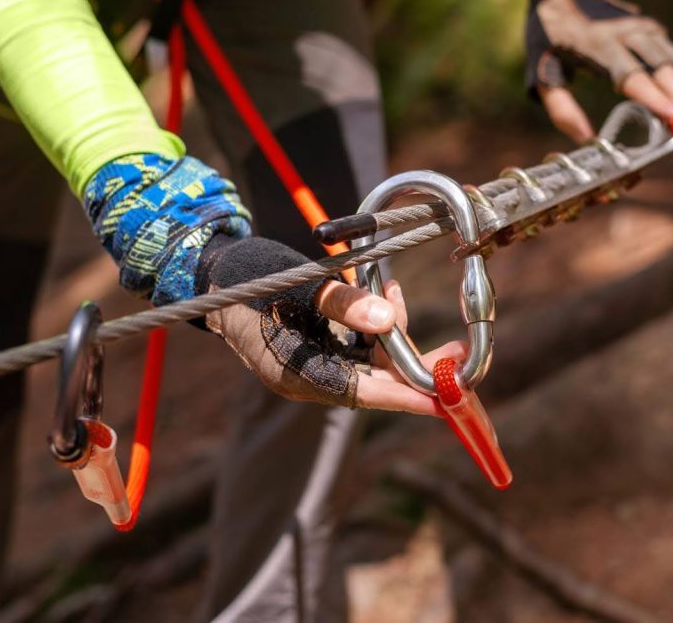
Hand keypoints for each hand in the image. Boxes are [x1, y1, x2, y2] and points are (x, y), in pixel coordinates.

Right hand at [197, 236, 465, 415]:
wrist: (214, 274)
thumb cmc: (247, 278)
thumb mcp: (295, 282)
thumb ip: (340, 302)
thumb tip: (387, 318)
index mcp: (296, 374)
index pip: (362, 392)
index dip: (406, 395)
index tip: (444, 399)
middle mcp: (309, 378)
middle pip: (375, 383)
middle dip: (415, 367)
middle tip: (457, 353)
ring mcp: (315, 366)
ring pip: (372, 364)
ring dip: (398, 339)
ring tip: (404, 299)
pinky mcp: (319, 351)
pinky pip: (360, 348)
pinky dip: (379, 326)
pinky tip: (386, 292)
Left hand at [525, 0, 672, 142]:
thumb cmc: (549, 41)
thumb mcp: (543, 74)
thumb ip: (561, 109)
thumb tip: (585, 140)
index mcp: (597, 46)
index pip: (631, 75)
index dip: (654, 97)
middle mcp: (624, 33)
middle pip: (662, 66)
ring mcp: (641, 27)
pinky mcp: (650, 28)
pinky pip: (672, 54)